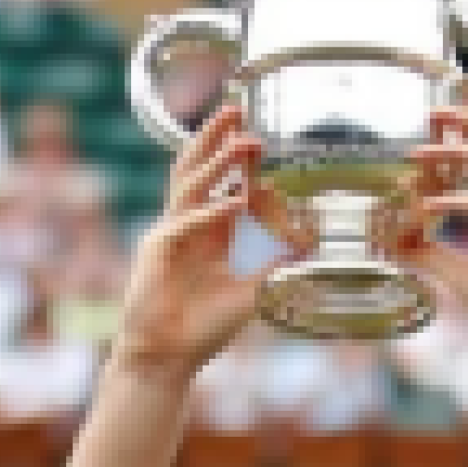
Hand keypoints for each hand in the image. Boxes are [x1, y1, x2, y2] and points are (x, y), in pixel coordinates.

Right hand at [115, 104, 263, 379]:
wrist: (166, 358)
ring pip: (190, 186)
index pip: (221, 183)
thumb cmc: (204, 328)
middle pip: (196, 168)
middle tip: (236, 108)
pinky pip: (186, 224)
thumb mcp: (253, 291)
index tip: (259, 136)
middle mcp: (186, 226)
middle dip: (216, 138)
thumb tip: (309, 240)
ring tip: (244, 142)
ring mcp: (169, 235)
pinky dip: (211, 213)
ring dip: (217, 162)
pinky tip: (236, 203)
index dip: (238, 158)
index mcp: (206, 231)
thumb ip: (276, 264)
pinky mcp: (158, 252)